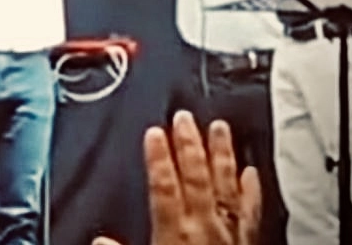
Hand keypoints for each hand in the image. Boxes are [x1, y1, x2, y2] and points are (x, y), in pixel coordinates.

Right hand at [92, 111, 261, 244]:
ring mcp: (228, 236)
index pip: (164, 187)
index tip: (154, 133)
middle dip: (189, 146)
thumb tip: (100, 242)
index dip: (158, 158)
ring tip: (219, 129)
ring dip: (222, 156)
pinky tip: (250, 172)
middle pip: (196, 178)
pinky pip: (250, 212)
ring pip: (226, 186)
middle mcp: (203, 230)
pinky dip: (251, 190)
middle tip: (185, 119)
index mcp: (174, 236)